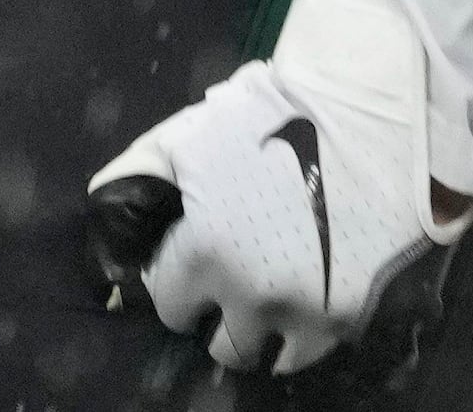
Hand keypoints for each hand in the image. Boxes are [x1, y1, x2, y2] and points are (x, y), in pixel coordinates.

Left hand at [85, 0, 452, 374]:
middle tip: (227, 279)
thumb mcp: (186, 137)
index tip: (186, 262)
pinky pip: (315, 348)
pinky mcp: (354, 315)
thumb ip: (138, 176)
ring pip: (269, 357)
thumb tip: (107, 207)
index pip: (170, 305)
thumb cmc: (266, 118)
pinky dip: (303, 330)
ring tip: (265, 294)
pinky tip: (303, 294)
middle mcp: (254, 297)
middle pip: (221, 344)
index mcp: (206, 254)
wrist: (365, 116)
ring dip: (260, 331)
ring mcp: (308, 312)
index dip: (175, 282)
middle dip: (216, 313)